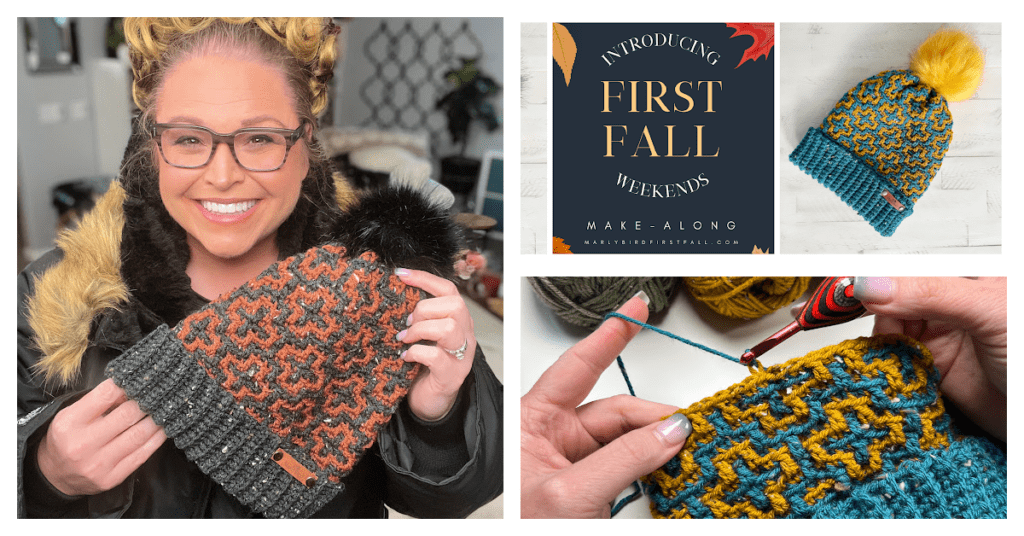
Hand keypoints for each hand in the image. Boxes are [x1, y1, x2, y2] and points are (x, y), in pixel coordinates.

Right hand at [36, 378, 166, 495]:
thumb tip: (131, 389)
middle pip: (127, 415)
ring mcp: (99, 464)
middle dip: (146, 402)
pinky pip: (142, 454)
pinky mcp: (112, 478)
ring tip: (165, 409)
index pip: (105, 395)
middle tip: (158, 395)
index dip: (126, 385)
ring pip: (138, 435)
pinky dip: (157, 439)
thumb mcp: (73, 414)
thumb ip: (99, 401)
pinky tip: (163, 429)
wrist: (55, 475)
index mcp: (70, 423)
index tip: (138, 381)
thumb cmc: (68, 437)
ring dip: (156, 420)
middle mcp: (83, 444)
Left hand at [395, 268, 475, 420]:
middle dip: (424, 310)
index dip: (425, 278)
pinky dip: (415, 353)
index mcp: (458, 322)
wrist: (430, 403)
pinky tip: (405, 357)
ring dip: (420, 330)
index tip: (401, 274)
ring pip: (448, 328)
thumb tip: (396, 295)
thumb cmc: (424, 368)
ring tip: (405, 339)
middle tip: (407, 324)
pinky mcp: (451, 376)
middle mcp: (465, 336)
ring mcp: (461, 356)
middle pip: (454, 305)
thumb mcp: (423, 336)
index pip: (449, 290)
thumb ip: (419, 318)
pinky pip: (436, 356)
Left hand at [521, 294, 691, 517]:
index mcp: (532, 422)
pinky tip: (672, 466)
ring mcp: (572, 460)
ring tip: (687, 448)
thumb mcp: (571, 495)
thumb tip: (669, 433)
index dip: (609, 334)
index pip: (578, 367)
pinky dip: (653, 464)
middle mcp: (552, 435)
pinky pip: (628, 463)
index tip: (634, 307)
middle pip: (614, 409)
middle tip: (690, 427)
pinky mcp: (589, 484)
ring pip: (627, 438)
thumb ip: (624, 461)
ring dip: (658, 443)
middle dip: (653, 416)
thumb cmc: (520, 530)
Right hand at [853, 277, 1005, 440]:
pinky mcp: (931, 377)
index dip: (874, 277)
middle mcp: (948, 309)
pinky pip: (894, 369)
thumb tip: (869, 283)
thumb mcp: (988, 311)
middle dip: (871, 314)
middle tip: (860, 326)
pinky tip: (886, 376)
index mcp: (965, 281)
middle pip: (888, 303)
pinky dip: (884, 374)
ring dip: (878, 348)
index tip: (843, 288)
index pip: (907, 270)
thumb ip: (928, 293)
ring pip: (886, 337)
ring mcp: (939, 343)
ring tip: (883, 357)